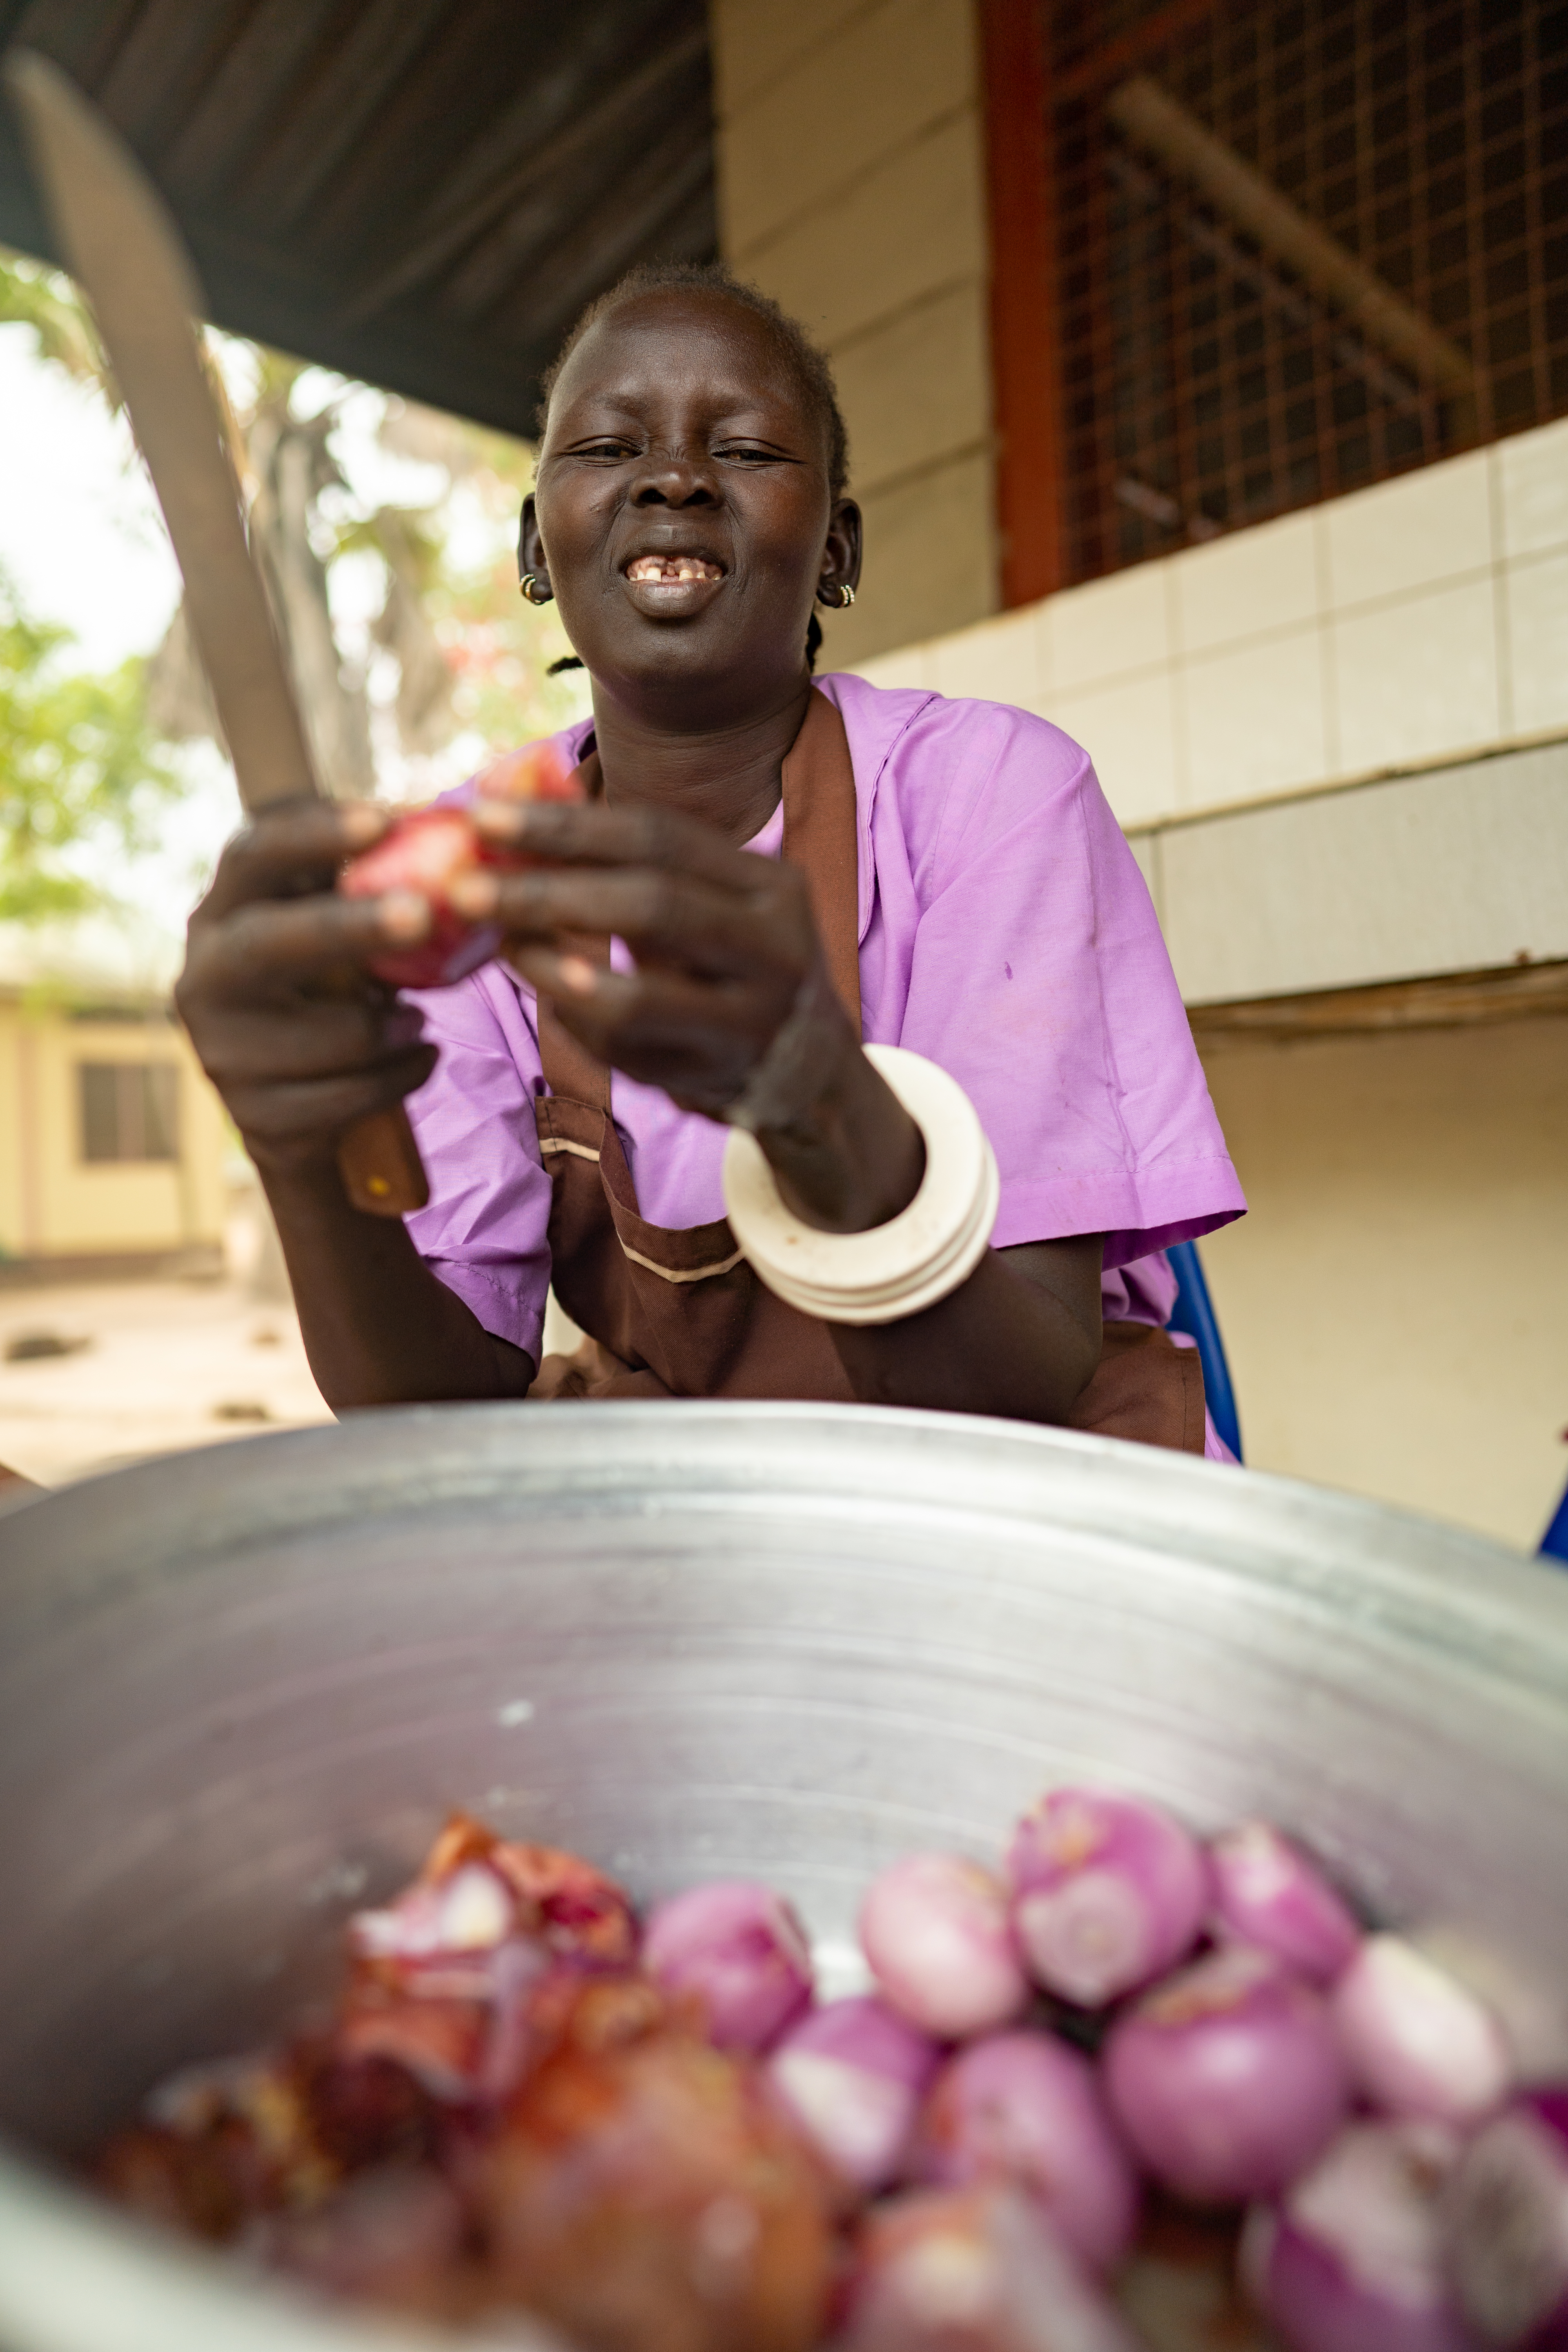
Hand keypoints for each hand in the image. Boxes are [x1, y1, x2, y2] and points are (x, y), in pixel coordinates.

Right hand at [175, 800, 439, 1179]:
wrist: (295, 1109)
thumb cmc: (327, 993)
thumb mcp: (333, 935)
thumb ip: (364, 887)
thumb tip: (452, 824)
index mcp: (223, 912)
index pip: (252, 853)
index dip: (313, 832)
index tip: (383, 819)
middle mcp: (205, 976)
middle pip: (270, 941)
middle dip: (351, 926)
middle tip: (423, 912)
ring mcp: (221, 1051)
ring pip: (333, 1034)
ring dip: (395, 1027)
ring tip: (416, 1019)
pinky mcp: (255, 1116)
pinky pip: (352, 1095)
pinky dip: (402, 1074)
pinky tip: (418, 1059)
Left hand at [454, 796, 836, 1116]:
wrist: (814, 1076)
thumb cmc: (735, 967)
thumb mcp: (710, 903)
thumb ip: (633, 863)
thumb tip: (513, 808)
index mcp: (770, 885)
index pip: (660, 836)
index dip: (567, 823)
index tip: (484, 814)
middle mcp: (775, 947)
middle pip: (651, 904)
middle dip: (546, 893)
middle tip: (462, 888)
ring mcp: (752, 1021)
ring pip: (635, 997)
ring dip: (551, 971)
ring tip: (501, 948)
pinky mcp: (718, 1078)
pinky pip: (625, 1052)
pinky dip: (576, 1022)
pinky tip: (554, 996)